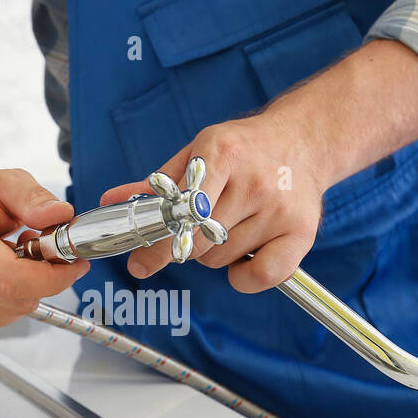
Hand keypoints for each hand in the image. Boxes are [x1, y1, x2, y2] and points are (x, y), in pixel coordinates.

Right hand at [0, 132, 87, 327]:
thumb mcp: (1, 181)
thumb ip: (32, 197)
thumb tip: (59, 215)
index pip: (11, 278)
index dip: (52, 277)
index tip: (73, 264)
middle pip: (17, 298)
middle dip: (45, 278)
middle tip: (45, 250)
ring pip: (15, 309)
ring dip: (29, 287)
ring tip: (16, 255)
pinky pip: (4, 316)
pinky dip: (15, 297)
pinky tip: (4, 271)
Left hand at [99, 112, 328, 292]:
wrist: (304, 140)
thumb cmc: (245, 149)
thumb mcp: (199, 152)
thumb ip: (158, 183)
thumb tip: (113, 201)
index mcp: (223, 153)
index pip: (182, 210)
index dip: (158, 240)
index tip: (140, 263)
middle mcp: (254, 181)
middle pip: (197, 242)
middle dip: (183, 245)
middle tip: (193, 229)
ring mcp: (280, 208)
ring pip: (221, 259)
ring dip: (213, 254)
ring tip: (230, 225)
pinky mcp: (302, 232)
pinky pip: (260, 276)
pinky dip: (244, 277)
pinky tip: (245, 255)